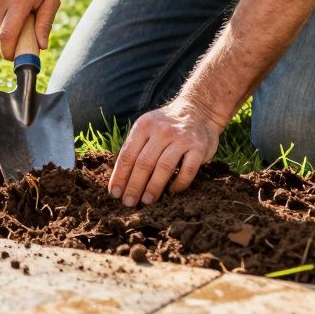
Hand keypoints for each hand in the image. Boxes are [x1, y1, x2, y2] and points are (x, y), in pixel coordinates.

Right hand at [0, 0, 59, 59]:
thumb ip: (45, 23)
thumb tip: (41, 46)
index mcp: (18, 0)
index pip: (7, 35)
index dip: (10, 52)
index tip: (16, 59)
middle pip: (1, 35)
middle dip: (12, 41)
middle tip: (26, 36)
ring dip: (7, 26)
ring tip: (20, 10)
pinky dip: (1, 16)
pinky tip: (10, 2)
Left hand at [108, 102, 222, 206]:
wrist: (199, 110)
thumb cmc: (166, 126)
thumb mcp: (147, 127)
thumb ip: (135, 147)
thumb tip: (120, 179)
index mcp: (144, 126)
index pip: (127, 155)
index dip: (120, 176)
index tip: (115, 193)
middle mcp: (162, 131)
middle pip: (144, 163)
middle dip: (134, 185)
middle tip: (128, 203)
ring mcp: (181, 138)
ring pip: (164, 167)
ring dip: (154, 187)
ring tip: (147, 201)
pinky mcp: (199, 147)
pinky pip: (187, 170)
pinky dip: (179, 183)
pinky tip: (173, 191)